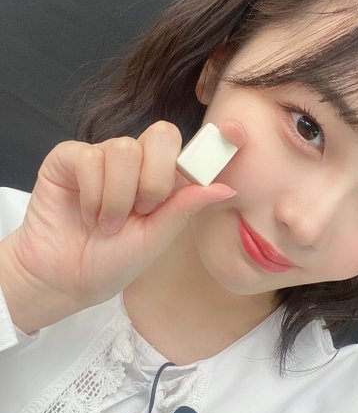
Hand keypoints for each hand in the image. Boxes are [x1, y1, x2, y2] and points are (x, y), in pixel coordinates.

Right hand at [6, 121, 235, 315]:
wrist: (65, 278)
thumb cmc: (111, 261)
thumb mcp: (155, 239)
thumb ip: (184, 208)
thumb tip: (226, 188)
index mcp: (162, 181)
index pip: (190, 150)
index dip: (212, 141)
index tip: (236, 134)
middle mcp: (135, 164)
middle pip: (162, 135)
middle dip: (155, 178)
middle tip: (143, 211)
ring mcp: (103, 158)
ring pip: (123, 149)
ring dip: (118, 196)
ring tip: (107, 223)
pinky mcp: (69, 158)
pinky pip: (89, 157)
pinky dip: (92, 192)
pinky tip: (88, 214)